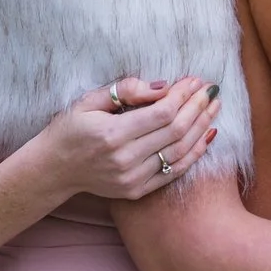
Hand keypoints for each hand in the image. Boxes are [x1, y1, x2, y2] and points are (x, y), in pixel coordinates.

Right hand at [27, 77, 222, 200]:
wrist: (55, 169)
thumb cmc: (70, 129)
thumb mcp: (89, 101)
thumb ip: (125, 91)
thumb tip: (162, 86)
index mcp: (111, 134)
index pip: (161, 113)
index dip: (183, 95)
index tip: (195, 80)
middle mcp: (125, 159)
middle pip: (175, 131)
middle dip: (198, 107)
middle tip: (212, 89)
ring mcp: (133, 178)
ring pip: (180, 151)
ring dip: (201, 127)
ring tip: (215, 107)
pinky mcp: (137, 191)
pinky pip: (174, 172)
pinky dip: (195, 153)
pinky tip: (207, 135)